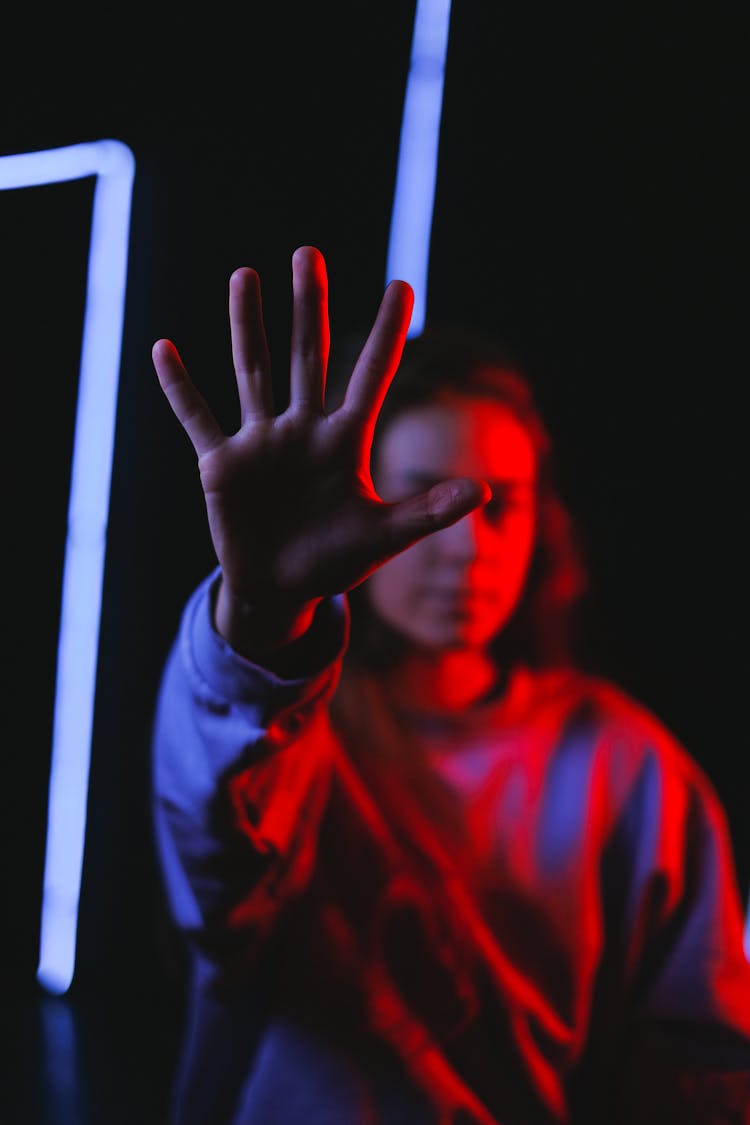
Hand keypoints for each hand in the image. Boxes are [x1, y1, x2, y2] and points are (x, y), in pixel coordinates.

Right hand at [152, 246, 488, 655]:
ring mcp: (261, 443)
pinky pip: (197, 417)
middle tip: (307, 253)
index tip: (402, 285)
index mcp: (345, 442)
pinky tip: (163, 349)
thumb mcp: (386, 537)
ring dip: (246, 325)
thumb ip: (428, 512)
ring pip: (253, 371)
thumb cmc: (336, 561)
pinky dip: (179, 388)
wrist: (281, 590)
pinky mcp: (222, 464)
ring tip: (244, 275)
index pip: (371, 376)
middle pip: (308, 356)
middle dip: (308, 305)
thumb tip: (481, 491)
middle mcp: (303, 430)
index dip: (387, 334)